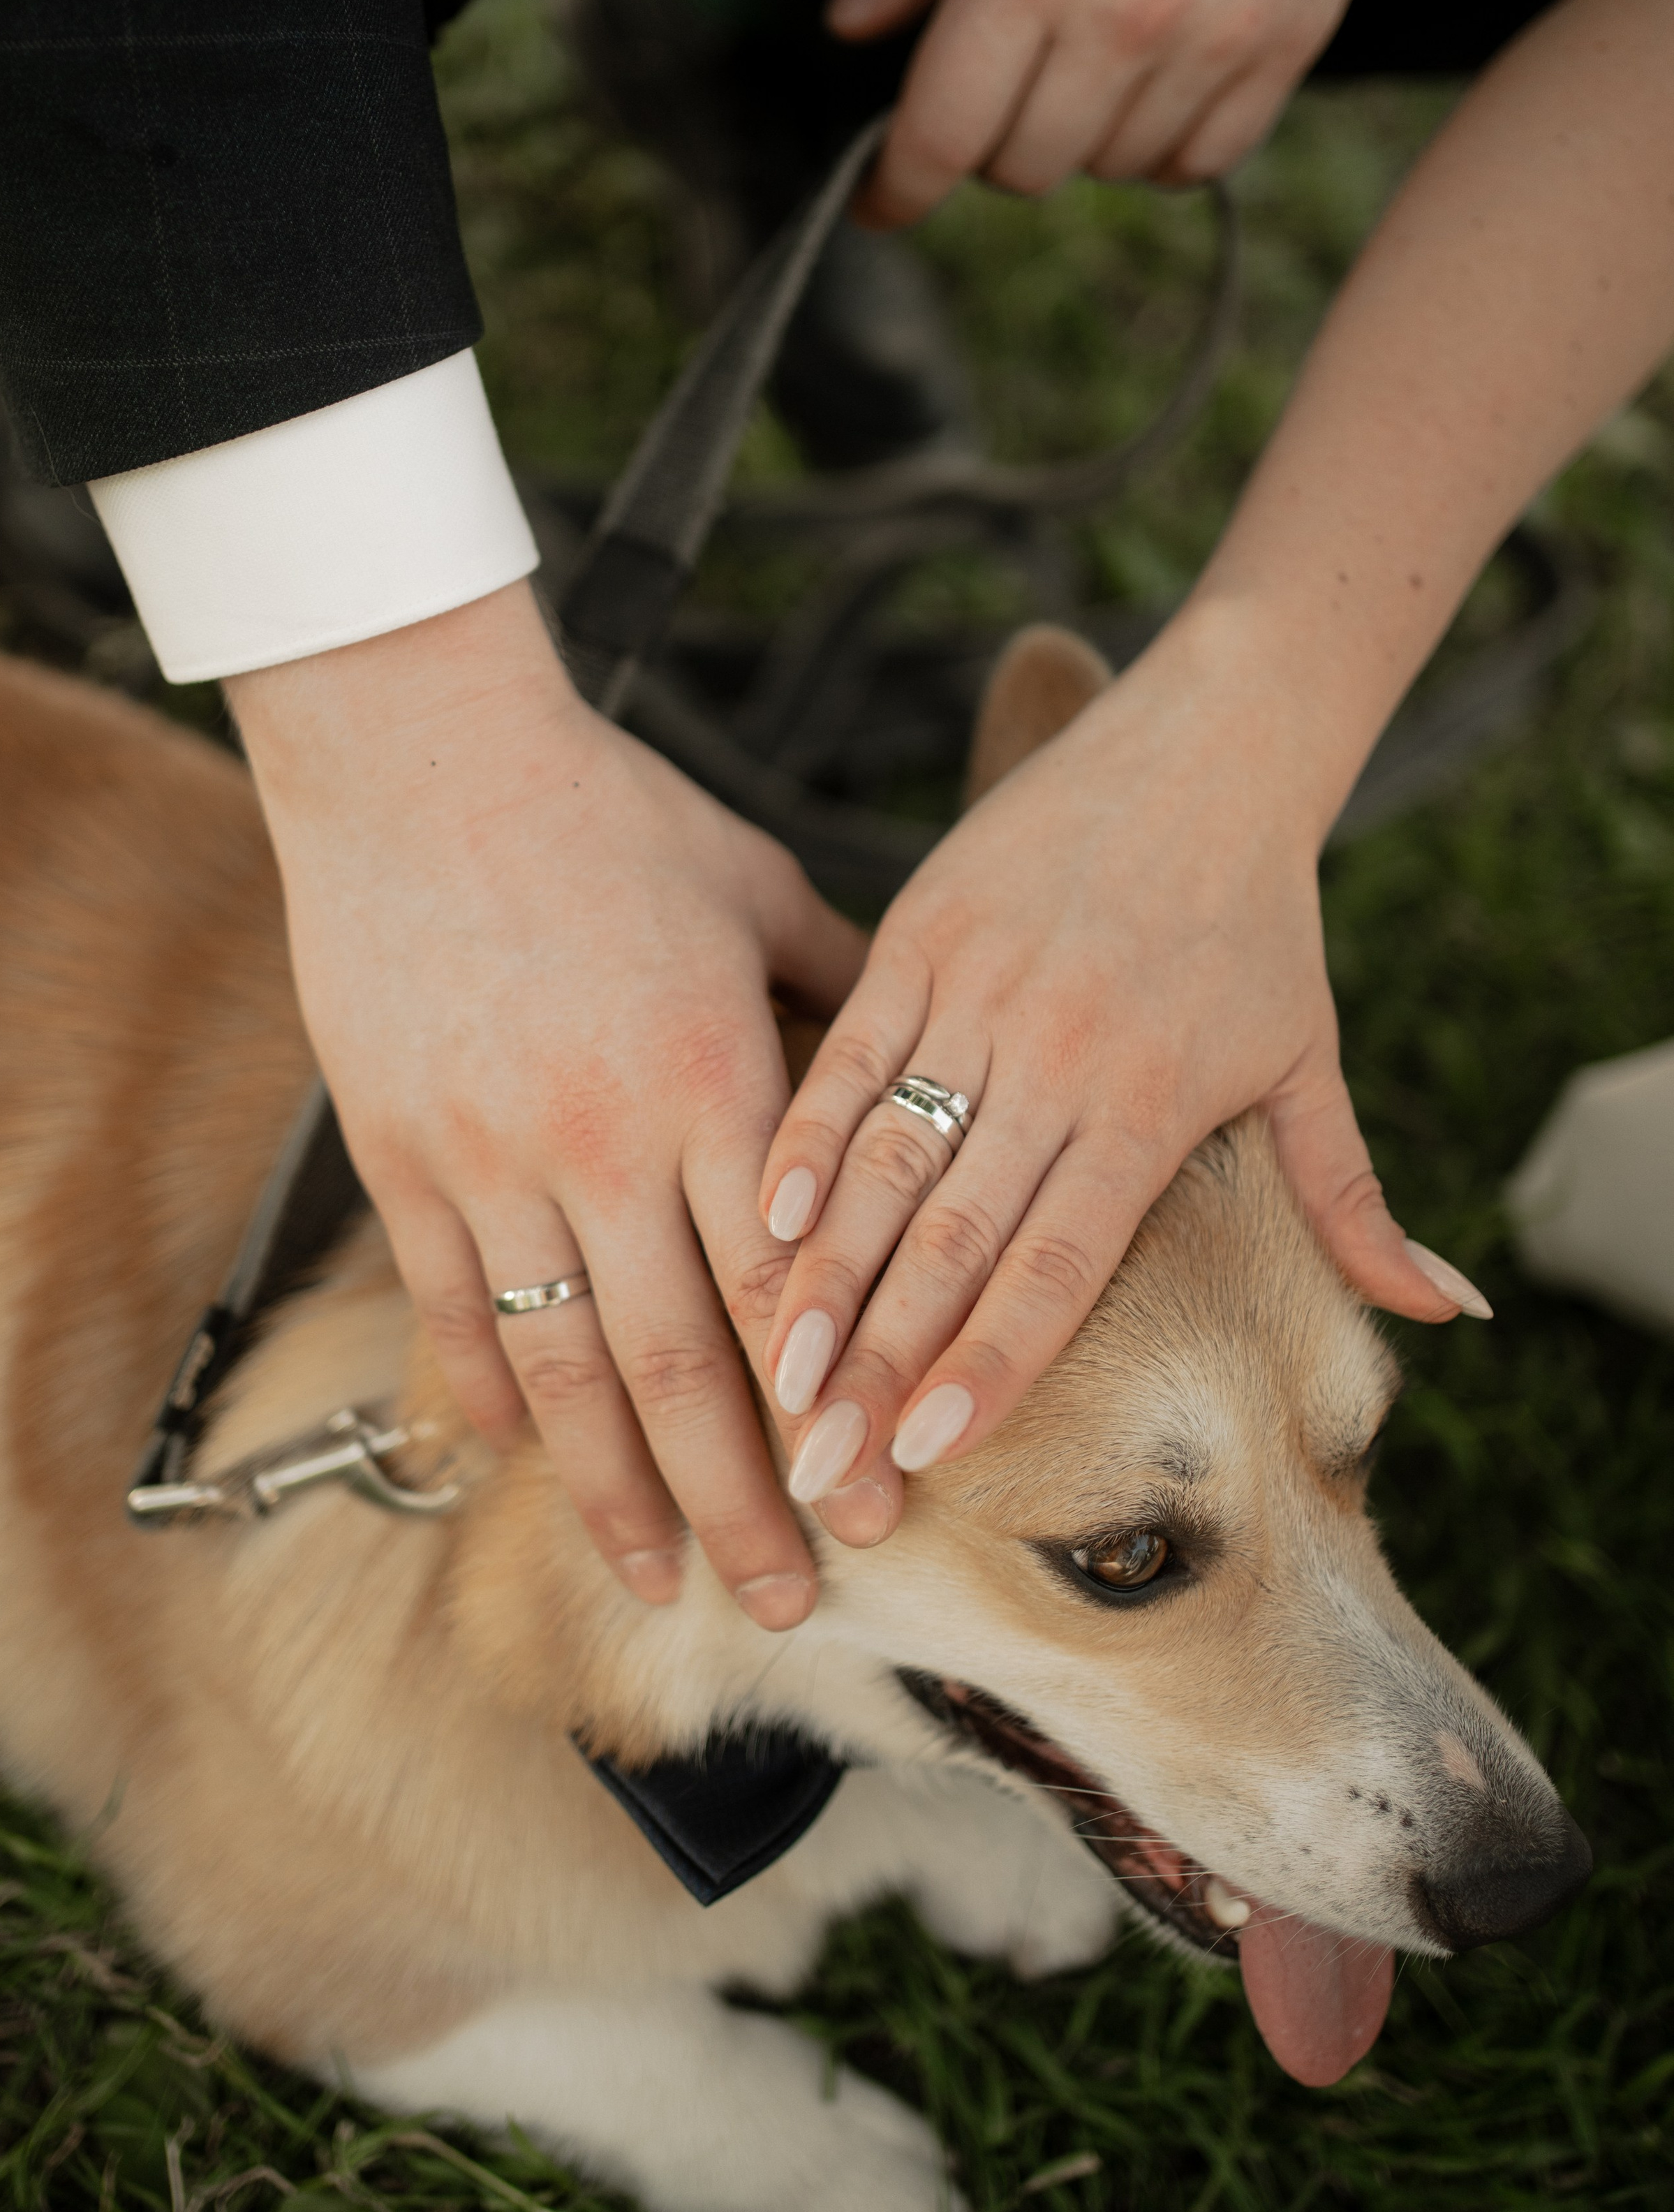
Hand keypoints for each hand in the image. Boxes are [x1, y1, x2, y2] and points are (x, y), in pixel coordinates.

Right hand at [229, 582, 865, 1626]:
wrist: (419, 753)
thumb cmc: (607, 810)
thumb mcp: (754, 888)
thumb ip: (837, 994)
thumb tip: (914, 1064)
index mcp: (713, 1080)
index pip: (786, 1296)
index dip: (831, 1422)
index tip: (874, 1517)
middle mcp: (604, 1141)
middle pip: (681, 1369)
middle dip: (739, 1506)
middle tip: (784, 1609)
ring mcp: (490, 1154)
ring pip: (559, 1366)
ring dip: (610, 1490)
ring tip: (653, 1581)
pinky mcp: (400, 1149)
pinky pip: (450, 1301)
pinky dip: (483, 1391)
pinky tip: (516, 1461)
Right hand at [755, 602, 1464, 1544]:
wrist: (1205, 747)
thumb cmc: (1261, 922)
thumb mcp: (1312, 1061)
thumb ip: (1354, 1201)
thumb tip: (1446, 1314)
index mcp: (1148, 1100)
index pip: (1061, 1262)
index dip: (994, 1360)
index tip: (932, 1452)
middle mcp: (1057, 1055)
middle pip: (955, 1231)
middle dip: (884, 1359)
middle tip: (825, 1464)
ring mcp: (978, 990)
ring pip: (885, 1153)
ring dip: (826, 1273)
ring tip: (777, 1375)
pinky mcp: (919, 933)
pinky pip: (848, 1051)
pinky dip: (802, 1136)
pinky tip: (765, 1220)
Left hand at [831, 0, 1447, 217]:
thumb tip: (853, 24)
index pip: (943, 133)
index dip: (898, 188)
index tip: (879, 203)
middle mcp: (1125, 13)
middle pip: (1022, 167)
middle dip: (989, 139)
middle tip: (1001, 73)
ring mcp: (1218, 35)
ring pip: (1108, 168)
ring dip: (1077, 135)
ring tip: (1086, 48)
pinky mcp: (1294, 41)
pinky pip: (1200, 160)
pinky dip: (1159, 144)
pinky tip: (1153, 77)